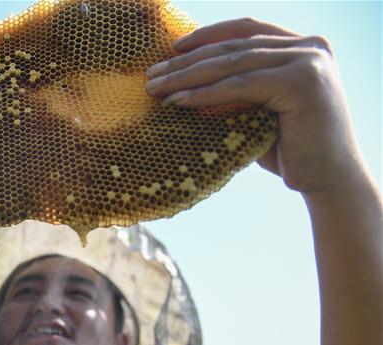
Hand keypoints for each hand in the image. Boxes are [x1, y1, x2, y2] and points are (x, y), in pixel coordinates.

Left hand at [145, 18, 363, 194]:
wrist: (327, 179)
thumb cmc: (290, 150)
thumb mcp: (259, 110)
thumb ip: (236, 90)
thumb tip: (184, 86)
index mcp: (303, 46)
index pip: (247, 30)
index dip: (208, 36)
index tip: (173, 49)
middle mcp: (310, 46)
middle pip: (235, 47)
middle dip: (188, 60)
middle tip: (152, 75)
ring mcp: (308, 61)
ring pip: (233, 64)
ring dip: (188, 76)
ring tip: (156, 88)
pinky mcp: (301, 82)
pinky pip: (240, 85)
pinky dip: (206, 93)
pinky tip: (179, 101)